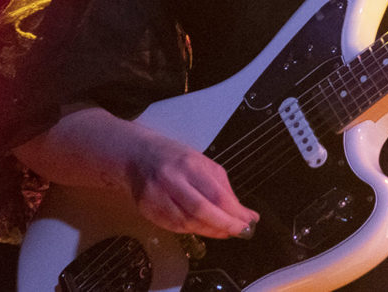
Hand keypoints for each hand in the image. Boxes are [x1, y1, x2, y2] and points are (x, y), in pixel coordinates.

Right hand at [125, 130, 259, 238]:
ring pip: (187, 223)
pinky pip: (174, 227)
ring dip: (210, 231)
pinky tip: (205, 229)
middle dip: (224, 225)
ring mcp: (156, 197)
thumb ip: (223, 188)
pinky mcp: (148, 210)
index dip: (234, 213)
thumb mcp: (203, 163)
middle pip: (200, 211)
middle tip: (240, 231)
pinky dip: (193, 231)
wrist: (138, 155)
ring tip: (225, 231)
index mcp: (189, 165)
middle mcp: (171, 181)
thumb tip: (244, 213)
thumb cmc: (176, 158)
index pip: (215, 194)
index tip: (248, 221)